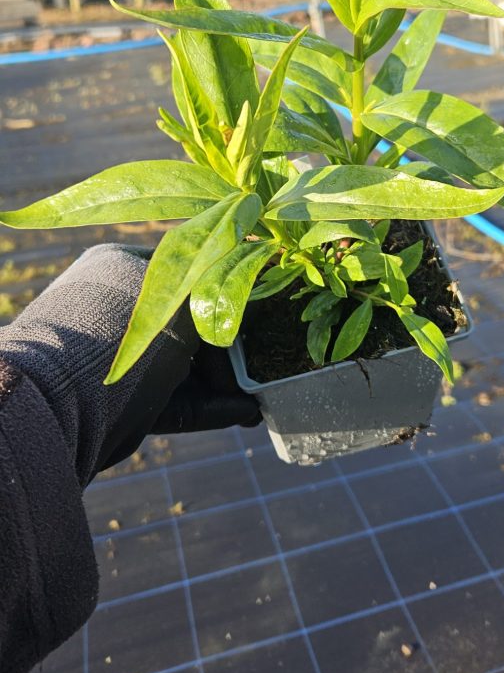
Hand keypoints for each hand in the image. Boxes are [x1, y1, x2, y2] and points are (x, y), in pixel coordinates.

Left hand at [0, 244, 260, 484]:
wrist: (66, 401)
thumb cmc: (121, 330)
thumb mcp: (182, 294)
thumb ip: (221, 279)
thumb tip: (259, 258)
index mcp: (124, 265)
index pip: (190, 267)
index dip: (231, 283)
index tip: (267, 297)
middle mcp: (124, 308)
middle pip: (196, 322)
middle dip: (235, 344)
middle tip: (269, 353)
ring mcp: (127, 357)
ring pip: (192, 364)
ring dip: (230, 381)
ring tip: (259, 395)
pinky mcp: (131, 401)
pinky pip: (182, 399)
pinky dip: (215, 406)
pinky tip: (248, 413)